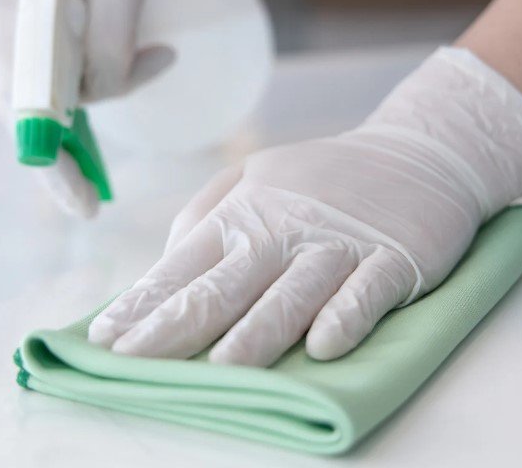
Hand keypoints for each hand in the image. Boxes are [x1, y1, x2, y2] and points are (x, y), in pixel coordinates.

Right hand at [0, 0, 187, 215]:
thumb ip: (111, 42)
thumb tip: (99, 98)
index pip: (16, 86)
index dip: (43, 146)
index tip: (74, 194)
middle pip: (18, 100)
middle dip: (56, 154)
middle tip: (88, 204)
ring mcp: (4, 27)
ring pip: (33, 98)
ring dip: (72, 132)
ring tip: (97, 181)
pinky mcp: (26, 35)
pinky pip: (47, 84)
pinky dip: (76, 110)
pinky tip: (91, 146)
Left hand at [88, 48, 521, 365]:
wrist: (417, 152)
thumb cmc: (322, 179)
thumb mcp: (254, 176)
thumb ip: (205, 215)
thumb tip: (163, 265)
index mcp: (243, 213)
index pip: (181, 266)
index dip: (142, 304)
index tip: (104, 340)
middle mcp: (282, 229)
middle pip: (223, 286)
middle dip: (174, 328)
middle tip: (133, 364)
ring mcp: (337, 244)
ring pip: (290, 295)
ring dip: (255, 333)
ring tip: (220, 369)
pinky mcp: (392, 258)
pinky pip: (365, 293)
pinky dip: (345, 317)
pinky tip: (324, 347)